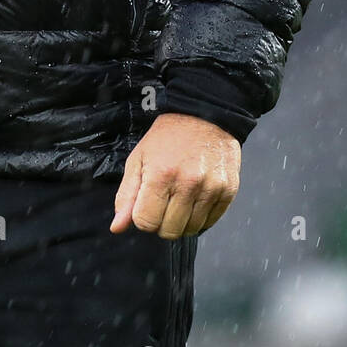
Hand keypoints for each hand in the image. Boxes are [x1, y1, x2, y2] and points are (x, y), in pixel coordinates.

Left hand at [110, 112, 240, 238]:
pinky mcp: (228, 191)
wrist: (204, 115)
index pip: (146, 222)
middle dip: (162, 221)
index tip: (147, 203)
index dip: (143, 217)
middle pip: (169, 231)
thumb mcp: (138, 159)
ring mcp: (211, 188)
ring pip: (190, 230)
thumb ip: (126, 195)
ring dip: (182, 220)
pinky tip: (196, 197)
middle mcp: (188, 183)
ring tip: (181, 196)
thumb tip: (117, 227)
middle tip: (165, 199)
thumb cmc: (167, 137)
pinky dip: (201, 217)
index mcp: (161, 174)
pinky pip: (210, 223)